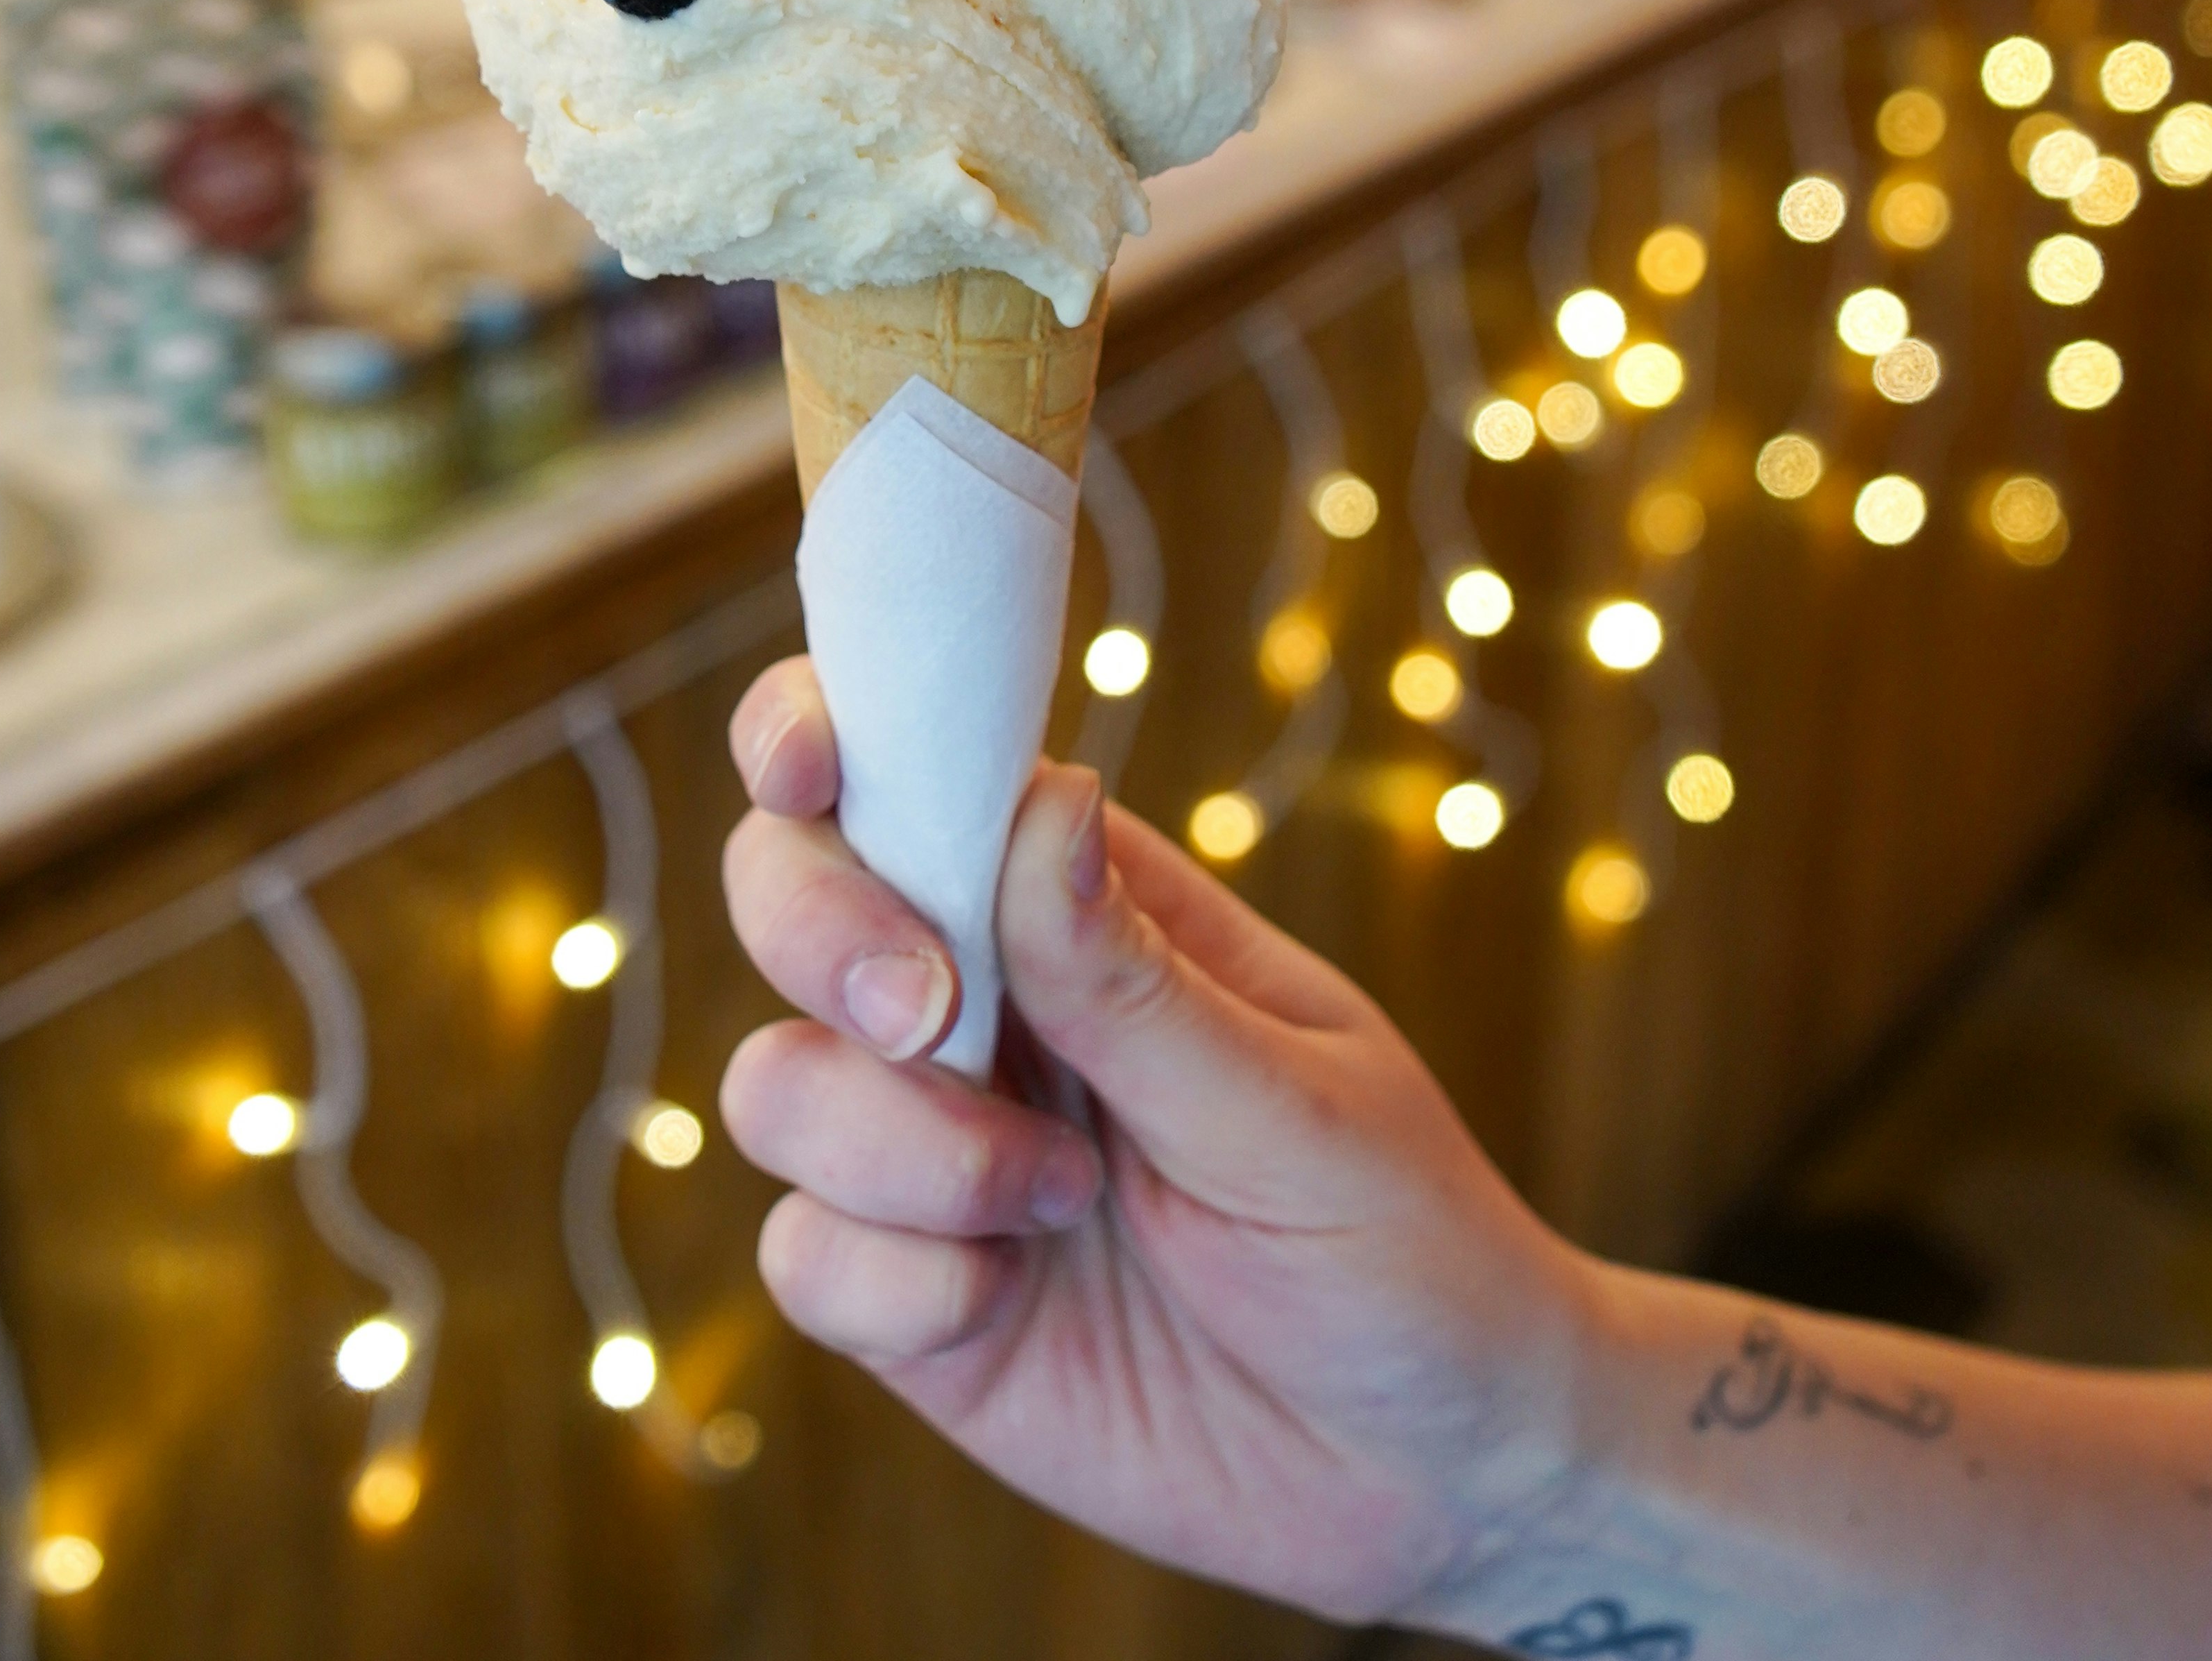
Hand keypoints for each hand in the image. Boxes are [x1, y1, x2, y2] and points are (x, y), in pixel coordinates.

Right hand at [718, 656, 1601, 1628]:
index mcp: (1078, 903)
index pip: (908, 766)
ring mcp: (929, 1150)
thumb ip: (1135, 977)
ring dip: (898, 1144)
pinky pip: (803, 1257)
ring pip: (774, 1086)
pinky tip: (1003, 1305)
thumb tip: (1040, 799)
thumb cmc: (1399, 1242)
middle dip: (825, 938)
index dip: (816, 734)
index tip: (811, 773)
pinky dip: (895, 1287)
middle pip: (785, 896)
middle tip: (933, 1016)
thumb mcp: (1293, 1104)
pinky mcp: (907, 1295)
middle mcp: (979, 1001)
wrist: (1438, 1478)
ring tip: (1061, 1200)